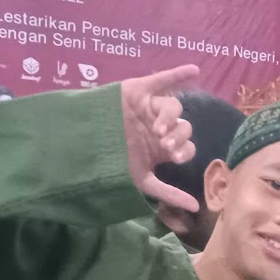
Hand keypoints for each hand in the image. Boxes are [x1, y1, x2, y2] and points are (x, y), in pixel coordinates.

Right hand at [121, 65, 200, 212]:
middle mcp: (160, 127)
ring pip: (174, 106)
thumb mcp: (142, 181)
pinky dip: (177, 74)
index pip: (187, 146)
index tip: (174, 158)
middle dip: (177, 136)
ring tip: (157, 129)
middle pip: (184, 126)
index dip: (185, 150)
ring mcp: (150, 108)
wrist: (84, 144)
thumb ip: (168, 192)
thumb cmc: (112, 162)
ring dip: (169, 118)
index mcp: (162, 147)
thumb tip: (195, 208)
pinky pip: (162, 79)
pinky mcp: (139, 91)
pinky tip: (194, 70)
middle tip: (164, 144)